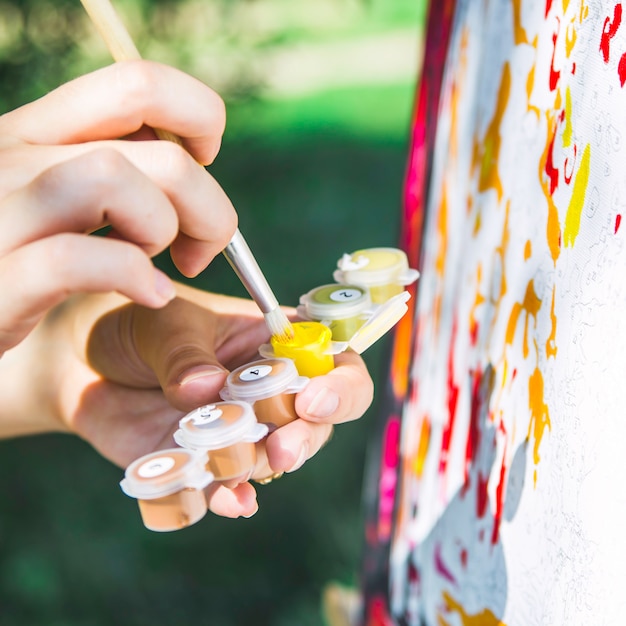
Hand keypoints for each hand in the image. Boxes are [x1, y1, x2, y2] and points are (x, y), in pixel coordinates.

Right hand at [0, 60, 235, 354]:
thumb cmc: (22, 263)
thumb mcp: (60, 201)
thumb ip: (114, 167)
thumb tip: (191, 154)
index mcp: (35, 133)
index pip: (139, 83)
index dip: (199, 119)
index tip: (206, 165)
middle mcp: (10, 157)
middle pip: (156, 150)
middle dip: (209, 205)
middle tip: (200, 250)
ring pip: (111, 178)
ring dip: (160, 229)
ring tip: (156, 266)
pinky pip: (72, 259)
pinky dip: (133, 277)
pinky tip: (152, 297)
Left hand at [0, 283, 373, 518]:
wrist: (84, 362)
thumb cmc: (138, 324)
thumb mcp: (163, 323)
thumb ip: (186, 354)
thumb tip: (207, 389)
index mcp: (276, 344)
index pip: (335, 362)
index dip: (340, 384)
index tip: (312, 400)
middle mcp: (270, 390)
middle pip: (317, 421)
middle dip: (306, 438)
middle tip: (281, 450)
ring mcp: (242, 429)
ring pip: (276, 459)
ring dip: (263, 467)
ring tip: (230, 465)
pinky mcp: (208, 462)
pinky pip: (229, 488)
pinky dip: (231, 498)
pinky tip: (228, 502)